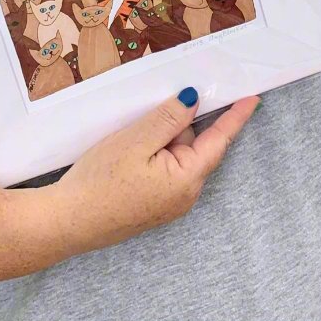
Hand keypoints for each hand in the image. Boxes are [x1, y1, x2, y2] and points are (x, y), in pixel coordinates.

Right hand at [53, 90, 259, 254]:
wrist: (67, 222)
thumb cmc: (100, 182)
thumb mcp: (136, 140)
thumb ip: (169, 118)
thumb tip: (194, 100)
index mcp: (186, 179)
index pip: (219, 140)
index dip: (235, 117)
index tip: (253, 98)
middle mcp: (184, 194)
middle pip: (194, 144)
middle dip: (177, 125)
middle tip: (149, 115)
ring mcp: (168, 201)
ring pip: (176, 154)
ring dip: (161, 138)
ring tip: (127, 139)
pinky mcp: (152, 203)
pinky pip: (164, 167)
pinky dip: (153, 152)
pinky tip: (128, 151)